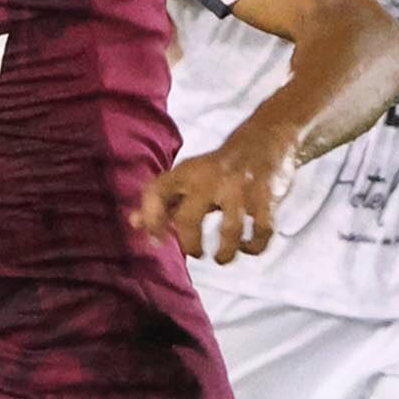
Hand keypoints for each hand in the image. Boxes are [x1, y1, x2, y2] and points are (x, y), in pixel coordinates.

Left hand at [132, 129, 293, 263]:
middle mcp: (209, 179)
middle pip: (189, 218)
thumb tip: (134, 223)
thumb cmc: (215, 168)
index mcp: (185, 173)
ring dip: (225, 253)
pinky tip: (247, 248)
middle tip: (195, 253)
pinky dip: (254, 245)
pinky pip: (261, 229)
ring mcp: (239, 187)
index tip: (156, 241)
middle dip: (190, 244)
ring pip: (230, 230)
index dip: (150, 218)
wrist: (262, 138)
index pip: (155, 192)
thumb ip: (162, 202)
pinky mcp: (265, 196)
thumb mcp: (186, 178)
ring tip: (221, 259)